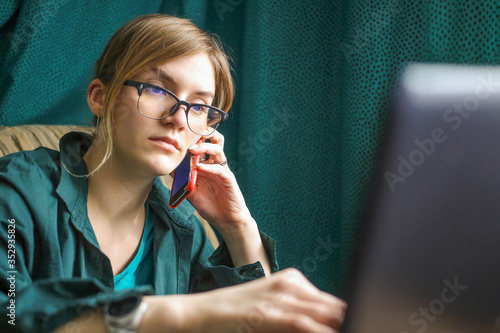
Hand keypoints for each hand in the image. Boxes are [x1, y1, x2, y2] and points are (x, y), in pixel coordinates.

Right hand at [141, 268, 346, 332]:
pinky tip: (331, 332)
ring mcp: (280, 298)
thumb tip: (323, 321)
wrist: (202, 312)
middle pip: (334, 308)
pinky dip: (319, 330)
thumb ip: (296, 311)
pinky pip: (303, 323)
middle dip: (346, 320)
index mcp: (293, 280)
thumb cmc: (236, 312)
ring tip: (356, 326)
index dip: (346, 318)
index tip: (357, 322)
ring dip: (340, 324)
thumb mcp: (271, 305)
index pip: (333, 303)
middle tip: (359, 324)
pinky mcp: (269, 314)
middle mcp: (291, 284)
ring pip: (325, 314)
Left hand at [187, 130, 250, 232]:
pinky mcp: (228, 179)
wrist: (226, 219)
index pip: (203, 145)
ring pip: (218, 150)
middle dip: (204, 135)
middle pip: (215, 141)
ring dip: (205, 148)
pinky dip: (209, 166)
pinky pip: (220, 168)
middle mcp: (215, 165)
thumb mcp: (191, 192)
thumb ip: (183, 180)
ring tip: (192, 149)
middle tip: (191, 136)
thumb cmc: (210, 205)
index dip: (194, 138)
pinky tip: (200, 167)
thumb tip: (170, 169)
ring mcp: (222, 171)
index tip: (181, 135)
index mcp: (207, 165)